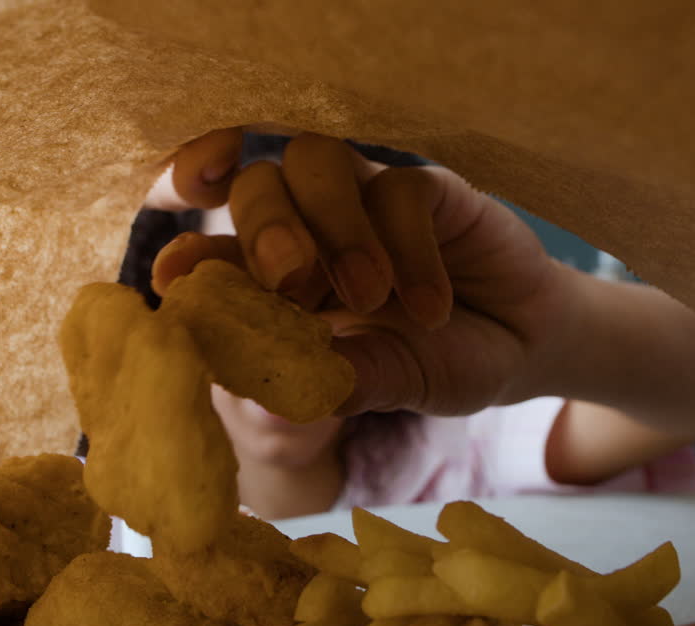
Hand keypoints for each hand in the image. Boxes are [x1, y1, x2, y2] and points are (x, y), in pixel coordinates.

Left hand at [151, 132, 568, 416]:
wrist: (523, 349)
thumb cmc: (438, 363)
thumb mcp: (387, 383)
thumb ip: (338, 381)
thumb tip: (277, 396)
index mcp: (283, 279)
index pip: (220, 249)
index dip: (191, 249)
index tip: (171, 274)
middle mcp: (316, 228)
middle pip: (258, 186)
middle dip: (263, 229)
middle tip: (293, 284)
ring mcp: (368, 201)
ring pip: (316, 160)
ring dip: (334, 227)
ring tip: (369, 296)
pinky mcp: (428, 189)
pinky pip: (399, 188)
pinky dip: (408, 248)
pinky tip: (430, 307)